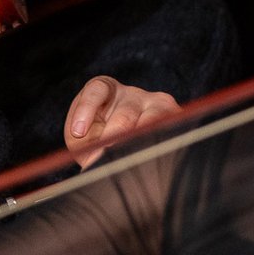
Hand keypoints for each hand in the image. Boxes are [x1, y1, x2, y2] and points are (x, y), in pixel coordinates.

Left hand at [65, 76, 179, 167]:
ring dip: (136, 148)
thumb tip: (92, 164)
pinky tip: (149, 162)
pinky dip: (157, 150)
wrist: (124, 143)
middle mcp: (133, 94)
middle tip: (101, 163)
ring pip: (150, 125)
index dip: (86, 109)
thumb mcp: (83, 138)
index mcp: (106, 88)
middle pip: (124, 116)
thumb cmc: (98, 137)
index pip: (97, 90)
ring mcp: (157, 105)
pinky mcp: (175, 118)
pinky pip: (171, 131)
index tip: (78, 132)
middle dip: (112, 142)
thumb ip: (83, 145)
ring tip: (124, 166)